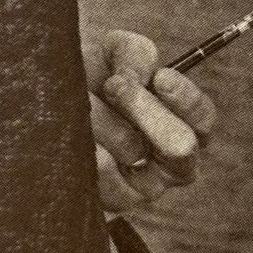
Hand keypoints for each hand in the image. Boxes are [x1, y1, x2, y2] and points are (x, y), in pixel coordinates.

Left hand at [84, 29, 216, 214]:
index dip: (186, 99)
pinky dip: (88, 147)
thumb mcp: (115, 52)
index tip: (159, 77)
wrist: (49, 104)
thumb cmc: (93, 77)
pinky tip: (74, 133)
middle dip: (143, 108)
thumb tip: (135, 78)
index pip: (203, 119)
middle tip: (113, 85)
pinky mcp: (116, 200)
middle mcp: (173, 162)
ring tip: (80, 100)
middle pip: (179, 144)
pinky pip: (105, 174)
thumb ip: (135, 55)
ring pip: (133, 151)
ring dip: (102, 118)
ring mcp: (147, 186)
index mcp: (184, 124)